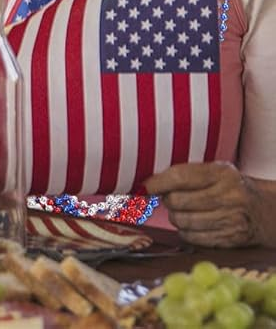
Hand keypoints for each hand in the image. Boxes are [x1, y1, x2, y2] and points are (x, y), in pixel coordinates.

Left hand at [144, 162, 267, 247]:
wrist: (263, 210)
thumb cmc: (230, 186)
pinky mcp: (231, 239)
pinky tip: (191, 225)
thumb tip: (150, 183)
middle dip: (167, 201)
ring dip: (175, 217)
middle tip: (170, 198)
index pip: (181, 176)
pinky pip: (194, 238)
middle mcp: (228, 196)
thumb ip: (186, 174)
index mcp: (221, 174)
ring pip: (183, 221)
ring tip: (182, 211)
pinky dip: (186, 232)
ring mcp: (231, 220)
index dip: (158, 182)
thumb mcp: (214, 171)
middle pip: (178, 201)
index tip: (146, 186)